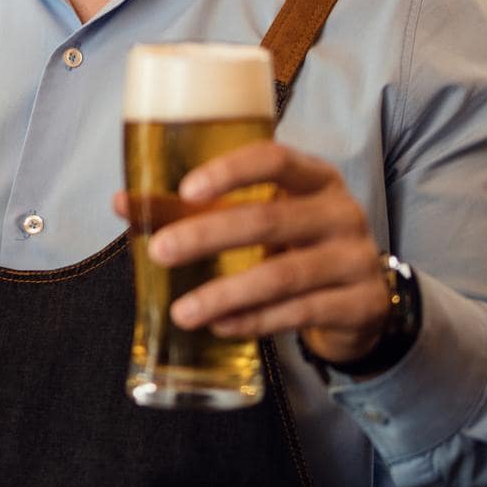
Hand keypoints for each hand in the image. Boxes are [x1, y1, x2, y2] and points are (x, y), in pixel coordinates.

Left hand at [112, 141, 391, 366]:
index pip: (275, 159)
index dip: (230, 172)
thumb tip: (122, 203)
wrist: (364, 298)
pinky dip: (254, 321)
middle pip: (269, 220)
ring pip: (283, 276)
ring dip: (225, 293)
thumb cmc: (296, 245)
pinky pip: (300, 313)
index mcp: (314, 178)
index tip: (185, 191)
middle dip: (207, 235)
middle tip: (159, 252)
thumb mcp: (259, 218)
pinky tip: (219, 326)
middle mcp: (340, 212)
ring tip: (182, 311)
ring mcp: (355, 259)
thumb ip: (195, 209)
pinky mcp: (360, 304)